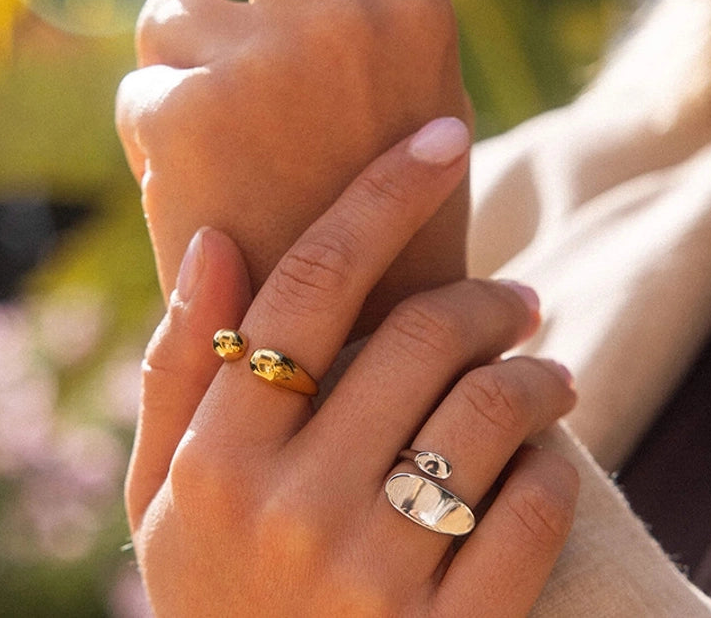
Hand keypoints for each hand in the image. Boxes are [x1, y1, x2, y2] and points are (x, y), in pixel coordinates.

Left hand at [113, 0, 471, 325]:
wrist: (353, 352)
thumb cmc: (382, 229)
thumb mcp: (409, 102)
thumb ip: (358, 13)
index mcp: (415, 9)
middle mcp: (345, 16)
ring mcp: (262, 62)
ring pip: (173, 15)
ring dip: (184, 73)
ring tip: (234, 162)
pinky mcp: (186, 116)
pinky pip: (143, 91)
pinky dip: (159, 136)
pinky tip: (205, 197)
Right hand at [127, 120, 577, 616]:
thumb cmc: (209, 588)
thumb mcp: (160, 487)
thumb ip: (177, 365)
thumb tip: (211, 240)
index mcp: (216, 457)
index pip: (311, 284)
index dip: (382, 194)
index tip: (440, 137)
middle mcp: (291, 509)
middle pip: (420, 335)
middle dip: (490, 296)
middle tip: (518, 297)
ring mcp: (371, 581)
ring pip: (491, 412)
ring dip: (536, 371)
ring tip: (544, 367)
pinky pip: (532, 512)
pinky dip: (550, 464)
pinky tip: (539, 457)